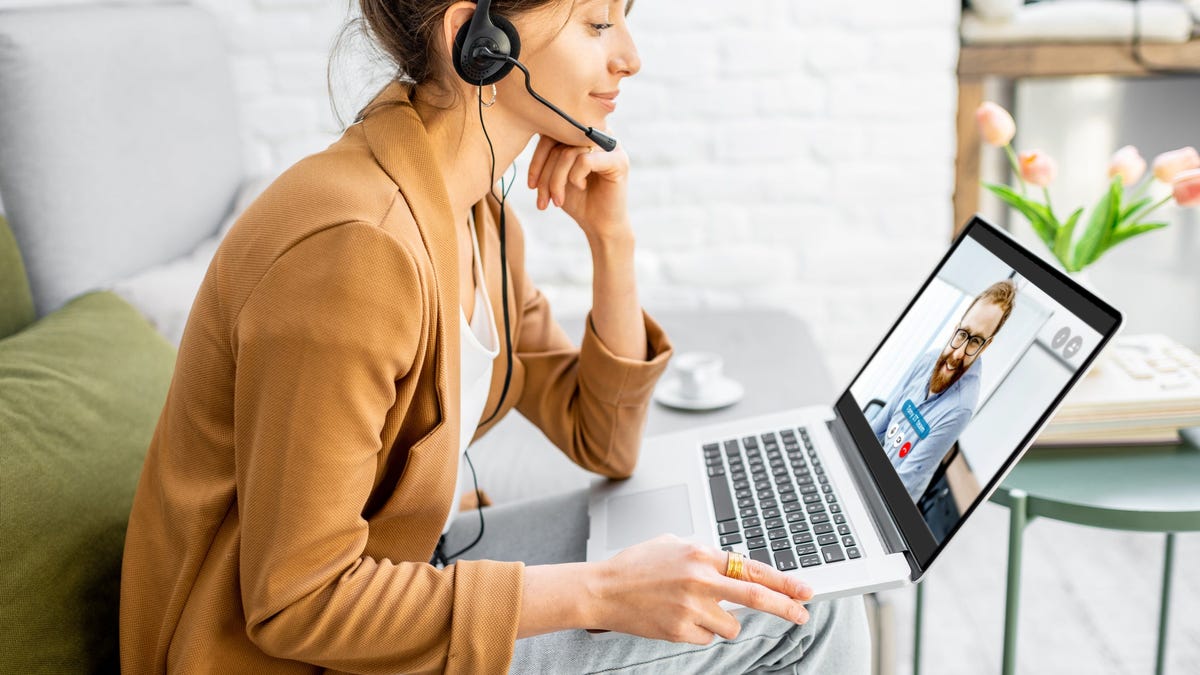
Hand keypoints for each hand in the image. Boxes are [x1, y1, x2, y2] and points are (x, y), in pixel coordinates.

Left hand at [527, 133, 630, 240]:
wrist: (600, 224)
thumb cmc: (578, 199)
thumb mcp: (555, 175)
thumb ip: (547, 153)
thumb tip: (527, 132)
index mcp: (583, 134)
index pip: (552, 133)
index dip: (537, 159)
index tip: (531, 185)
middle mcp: (598, 134)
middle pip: (559, 142)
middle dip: (545, 174)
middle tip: (542, 199)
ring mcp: (611, 145)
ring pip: (569, 153)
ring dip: (557, 181)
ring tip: (557, 200)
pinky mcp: (618, 160)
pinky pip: (585, 161)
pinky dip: (575, 178)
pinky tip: (581, 187)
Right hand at [586, 534, 813, 643]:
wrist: (602, 590)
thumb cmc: (635, 566)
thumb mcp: (672, 545)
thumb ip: (704, 555)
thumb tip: (731, 566)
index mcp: (700, 553)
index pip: (753, 568)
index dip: (783, 581)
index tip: (804, 590)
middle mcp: (699, 579)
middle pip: (756, 597)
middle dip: (785, 607)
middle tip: (803, 614)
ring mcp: (690, 607)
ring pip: (731, 625)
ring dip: (723, 621)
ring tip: (694, 610)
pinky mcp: (680, 630)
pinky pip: (707, 637)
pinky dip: (699, 631)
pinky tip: (677, 618)